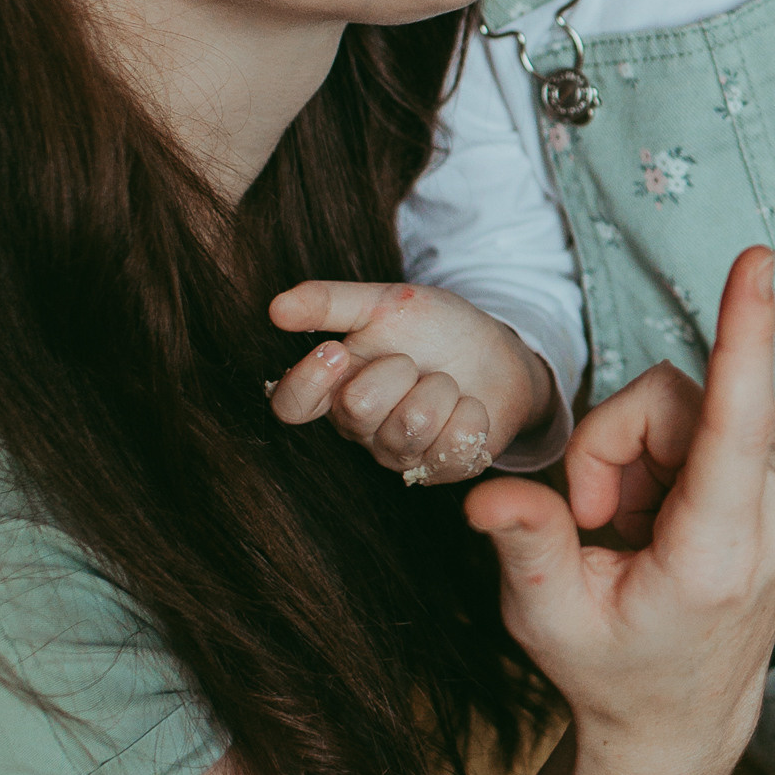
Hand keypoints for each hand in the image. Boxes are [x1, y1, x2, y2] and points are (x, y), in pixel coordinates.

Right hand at [268, 279, 555, 481]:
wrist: (499, 350)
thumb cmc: (434, 329)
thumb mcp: (384, 303)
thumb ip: (330, 303)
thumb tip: (275, 308)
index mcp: (335, 388)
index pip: (291, 405)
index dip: (307, 382)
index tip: (338, 351)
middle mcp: (361, 429)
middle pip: (357, 409)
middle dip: (399, 370)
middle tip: (415, 361)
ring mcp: (401, 455)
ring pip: (412, 426)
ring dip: (441, 389)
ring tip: (445, 382)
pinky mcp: (442, 471)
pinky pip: (453, 448)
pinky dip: (471, 414)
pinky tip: (470, 406)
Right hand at [466, 247, 774, 774]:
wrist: (682, 716)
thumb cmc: (613, 667)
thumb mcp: (547, 620)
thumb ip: (524, 543)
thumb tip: (490, 495)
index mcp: (718, 551)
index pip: (733, 420)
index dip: (743, 332)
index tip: (758, 261)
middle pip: (666, 400)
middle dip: (610, 452)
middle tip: (600, 532)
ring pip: (682, 403)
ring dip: (640, 461)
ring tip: (639, 538)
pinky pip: (707, 412)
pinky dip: (670, 460)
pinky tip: (668, 522)